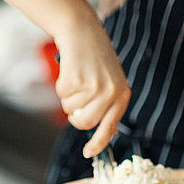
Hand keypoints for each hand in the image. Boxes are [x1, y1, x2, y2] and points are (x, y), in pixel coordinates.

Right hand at [54, 23, 130, 157]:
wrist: (81, 30)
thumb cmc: (93, 57)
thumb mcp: (109, 80)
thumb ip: (108, 104)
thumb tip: (105, 133)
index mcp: (122, 93)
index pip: (110, 126)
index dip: (98, 142)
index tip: (88, 153)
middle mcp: (111, 92)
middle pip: (85, 123)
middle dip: (74, 115)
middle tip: (74, 99)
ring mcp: (95, 86)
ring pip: (71, 110)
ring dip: (67, 98)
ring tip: (76, 78)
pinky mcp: (78, 79)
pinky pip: (61, 95)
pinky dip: (60, 85)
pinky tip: (70, 71)